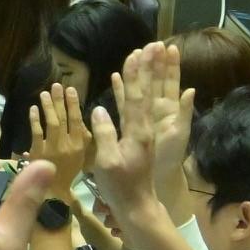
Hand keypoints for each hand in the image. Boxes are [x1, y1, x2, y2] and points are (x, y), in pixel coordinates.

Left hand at [28, 79, 93, 184]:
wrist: (54, 192)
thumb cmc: (68, 172)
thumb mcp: (83, 155)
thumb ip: (83, 138)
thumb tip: (80, 119)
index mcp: (80, 145)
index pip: (78, 120)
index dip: (74, 104)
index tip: (71, 89)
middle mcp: (68, 145)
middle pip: (64, 118)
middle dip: (60, 100)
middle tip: (57, 85)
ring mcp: (52, 149)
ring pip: (52, 123)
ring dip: (48, 107)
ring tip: (44, 93)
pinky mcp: (37, 153)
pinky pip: (36, 133)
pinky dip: (34, 120)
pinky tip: (32, 109)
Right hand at [90, 39, 193, 233]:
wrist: (137, 205)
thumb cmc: (120, 186)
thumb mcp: (108, 162)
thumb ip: (104, 135)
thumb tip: (98, 111)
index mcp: (137, 132)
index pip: (136, 97)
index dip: (136, 75)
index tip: (138, 52)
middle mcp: (143, 127)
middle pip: (146, 92)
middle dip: (148, 68)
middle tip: (152, 45)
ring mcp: (141, 132)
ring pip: (143, 98)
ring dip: (143, 77)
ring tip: (142, 56)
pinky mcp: (136, 137)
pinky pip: (132, 110)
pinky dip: (128, 94)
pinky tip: (121, 84)